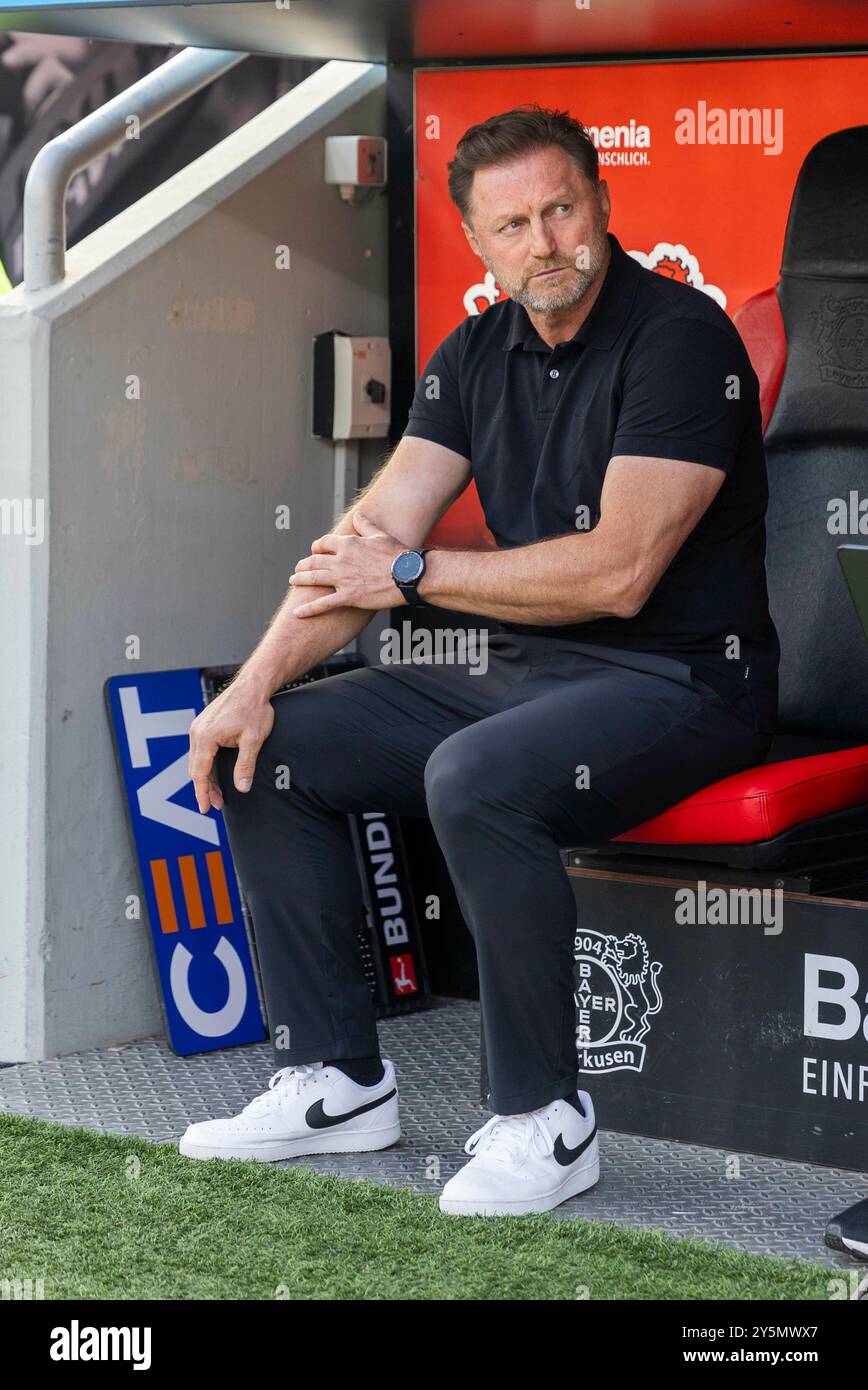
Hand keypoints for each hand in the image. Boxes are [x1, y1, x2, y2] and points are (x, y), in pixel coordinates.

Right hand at [188, 678, 274, 812]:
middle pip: (196, 768)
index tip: (205, 808)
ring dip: (206, 777)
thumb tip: (242, 788)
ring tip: (218, 793)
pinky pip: (200, 750)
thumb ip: (245, 765)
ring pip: (197, 760)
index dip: (203, 793)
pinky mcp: (203, 724)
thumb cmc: (254, 709)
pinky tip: (214, 773)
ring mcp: (198, 727)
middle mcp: (197, 731)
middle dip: (205, 788)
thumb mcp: (253, 740)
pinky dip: (206, 764)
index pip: (200, 773)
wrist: (253, 686)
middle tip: (216, 804)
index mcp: (205, 737)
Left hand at [289, 511, 404, 617]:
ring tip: (293, 581)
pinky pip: (323, 604)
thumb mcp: (380, 535)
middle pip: (314, 560)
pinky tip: (298, 613)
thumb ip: (365, 525)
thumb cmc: (397, 555)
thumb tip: (357, 515)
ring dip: (300, 580)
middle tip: (298, 568)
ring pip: (313, 578)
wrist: (408, 575)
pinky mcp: (348, 597)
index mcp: (348, 544)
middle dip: (303, 565)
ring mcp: (343, 579)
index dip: (317, 547)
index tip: (315, 550)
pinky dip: (308, 609)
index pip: (324, 543)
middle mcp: (341, 560)